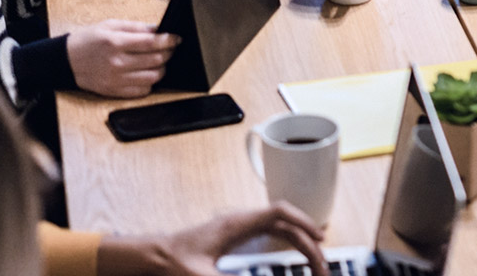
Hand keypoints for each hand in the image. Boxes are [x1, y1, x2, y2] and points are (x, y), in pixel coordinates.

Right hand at [66, 20, 178, 97]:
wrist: (64, 61)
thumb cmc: (87, 40)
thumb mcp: (110, 25)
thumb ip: (136, 27)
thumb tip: (159, 29)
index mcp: (116, 43)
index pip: (152, 43)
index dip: (169, 40)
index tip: (177, 39)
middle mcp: (117, 63)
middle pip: (156, 60)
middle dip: (168, 53)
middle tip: (169, 48)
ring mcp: (116, 80)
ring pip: (153, 77)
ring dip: (162, 68)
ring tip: (158, 61)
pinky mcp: (114, 92)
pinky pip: (142, 91)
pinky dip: (149, 82)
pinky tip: (146, 73)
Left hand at [98, 202, 327, 275]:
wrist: (155, 256)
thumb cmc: (173, 263)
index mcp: (236, 224)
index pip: (278, 212)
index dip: (302, 221)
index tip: (319, 237)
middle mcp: (242, 221)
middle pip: (285, 223)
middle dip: (307, 241)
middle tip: (322, 265)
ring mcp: (240, 227)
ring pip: (281, 227)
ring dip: (300, 240)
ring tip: (316, 259)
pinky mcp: (237, 236)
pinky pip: (271, 231)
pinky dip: (288, 240)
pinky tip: (295, 251)